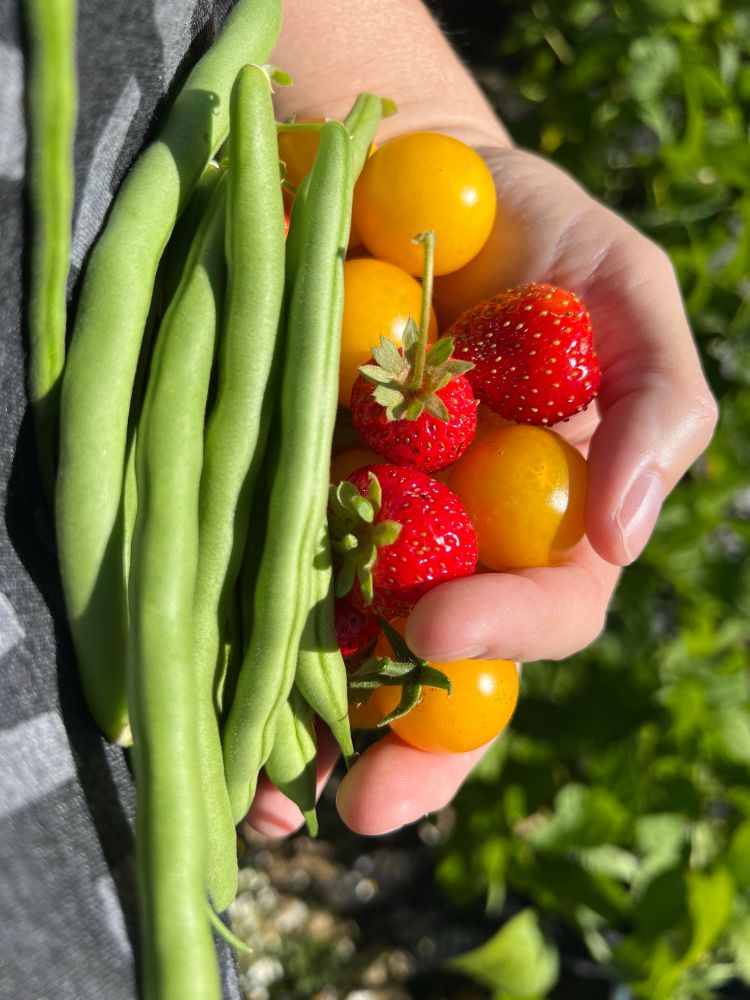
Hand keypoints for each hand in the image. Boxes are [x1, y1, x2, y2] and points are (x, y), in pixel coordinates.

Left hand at [245, 139, 716, 839]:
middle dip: (412, 746)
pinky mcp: (289, 498)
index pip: (547, 607)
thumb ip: (655, 399)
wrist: (409, 183)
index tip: (442, 630)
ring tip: (257, 795)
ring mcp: (369, 529)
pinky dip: (235, 640)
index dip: (508, 634)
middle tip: (361, 804)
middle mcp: (460, 543)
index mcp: (545, 515)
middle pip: (448, 672)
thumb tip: (625, 534)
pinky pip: (263, 580)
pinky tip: (204, 696)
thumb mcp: (620, 289)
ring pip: (349, 652)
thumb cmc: (534, 234)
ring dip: (309, 729)